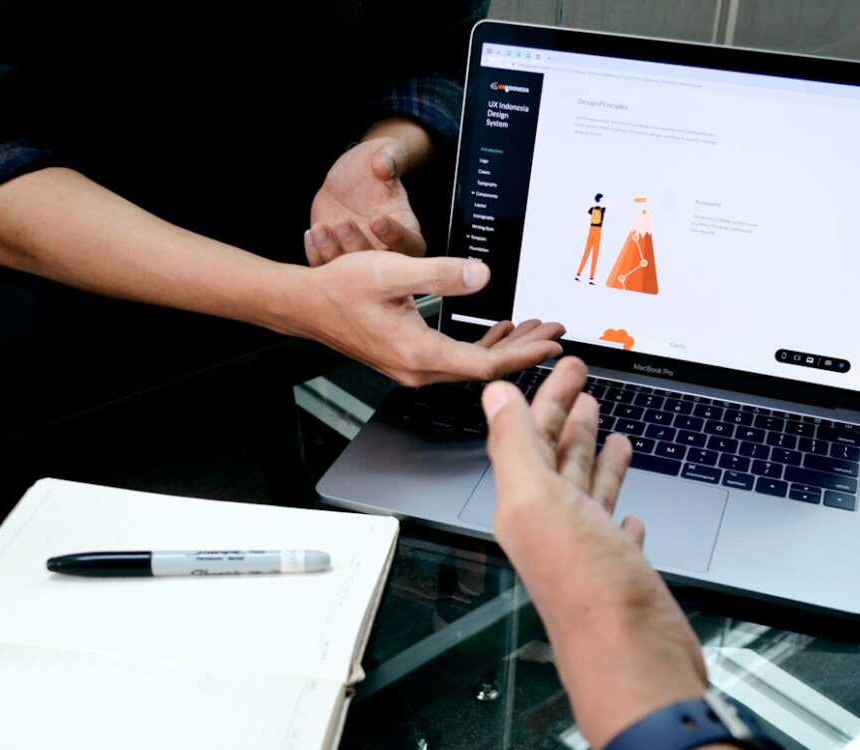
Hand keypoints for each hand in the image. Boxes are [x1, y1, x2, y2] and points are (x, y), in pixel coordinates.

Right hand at [276, 250, 563, 386]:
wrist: (305, 305)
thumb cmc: (340, 289)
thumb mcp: (392, 270)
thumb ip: (440, 274)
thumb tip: (482, 276)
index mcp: (419, 353)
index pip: (485, 364)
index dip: (523, 354)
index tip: (551, 343)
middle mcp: (419, 369)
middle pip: (484, 367)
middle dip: (523, 349)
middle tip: (554, 332)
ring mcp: (414, 367)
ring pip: (472, 363)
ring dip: (504, 346)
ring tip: (534, 327)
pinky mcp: (409, 359)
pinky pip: (455, 358)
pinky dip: (481, 344)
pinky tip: (497, 328)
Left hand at [307, 134, 426, 264]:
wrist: (352, 178)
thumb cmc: (376, 165)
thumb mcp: (387, 153)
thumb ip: (391, 157)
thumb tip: (384, 164)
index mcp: (407, 231)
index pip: (410, 244)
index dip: (395, 236)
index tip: (377, 219)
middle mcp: (386, 253)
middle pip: (377, 265)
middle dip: (358, 247)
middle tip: (344, 224)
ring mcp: (359, 258)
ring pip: (349, 273)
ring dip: (333, 253)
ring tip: (321, 228)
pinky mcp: (337, 258)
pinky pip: (328, 266)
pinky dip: (317, 255)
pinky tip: (312, 232)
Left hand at [481, 357, 707, 748]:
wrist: (632, 659)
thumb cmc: (588, 589)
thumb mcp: (537, 502)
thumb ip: (513, 447)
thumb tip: (493, 399)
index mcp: (526, 505)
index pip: (531, 436)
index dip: (546, 397)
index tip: (565, 364)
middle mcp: (551, 525)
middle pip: (557, 458)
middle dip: (568, 416)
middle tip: (583, 380)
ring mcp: (586, 550)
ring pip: (585, 490)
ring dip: (592, 456)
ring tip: (606, 426)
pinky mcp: (618, 573)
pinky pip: (613, 530)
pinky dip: (618, 508)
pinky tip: (628, 506)